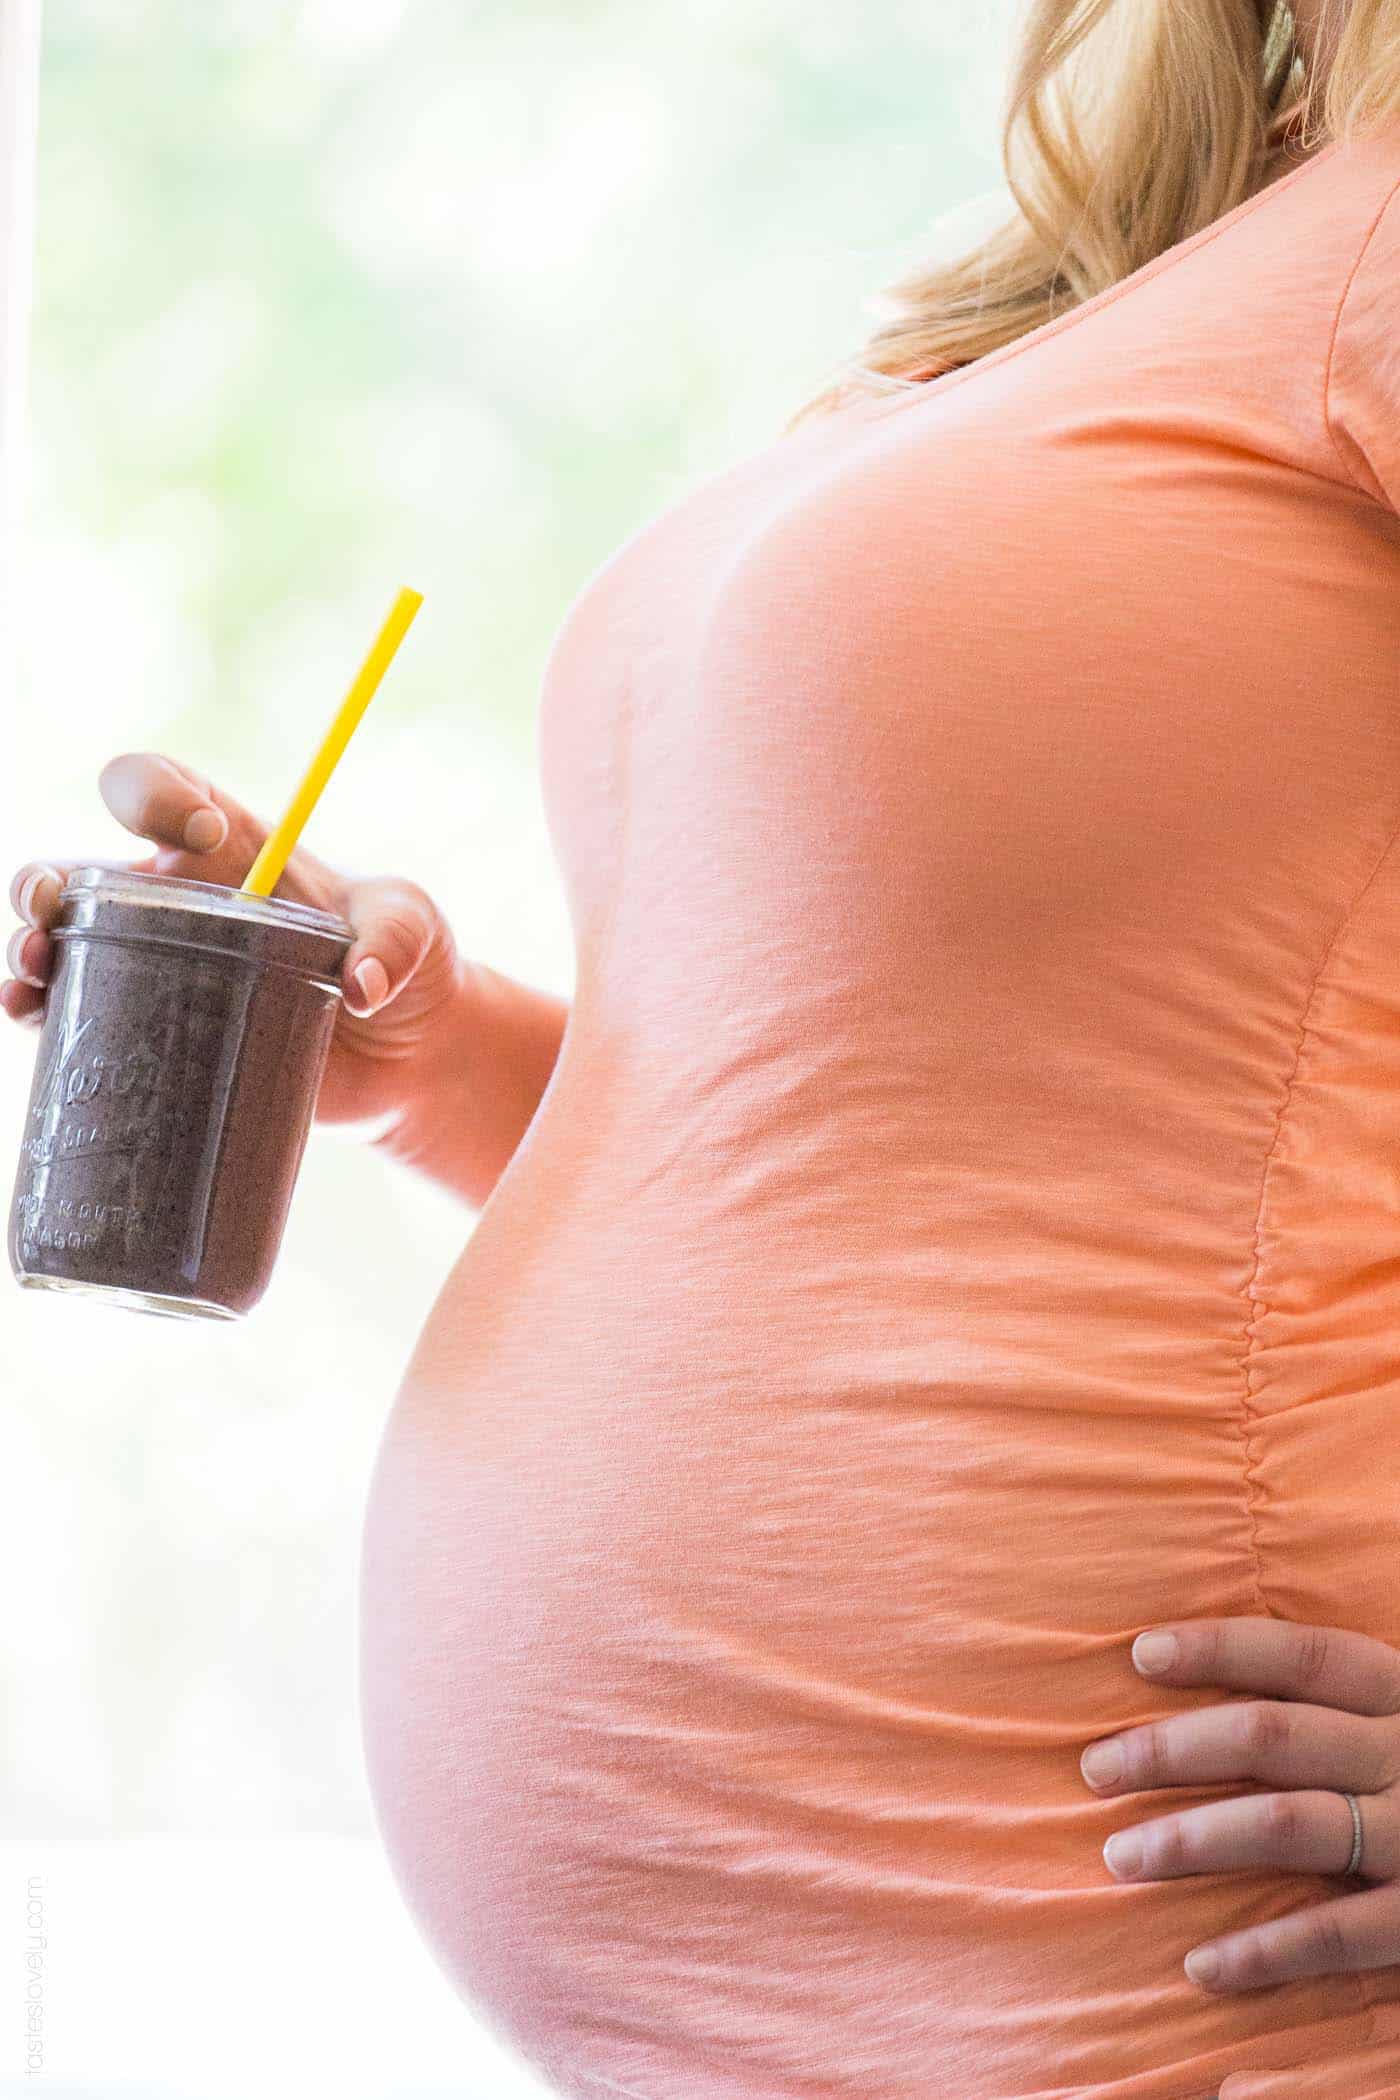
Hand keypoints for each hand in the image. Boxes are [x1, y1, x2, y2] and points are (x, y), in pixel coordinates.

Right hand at [1, 751, 464, 1129]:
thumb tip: (360, 985)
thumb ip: (393, 938)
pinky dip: (40, 1008)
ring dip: (31, 944)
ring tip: (32, 964)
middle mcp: (179, 902)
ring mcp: (159, 967)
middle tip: (51, 904)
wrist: (408, 1054)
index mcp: (232, 850)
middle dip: (50, 878)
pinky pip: (80, 1013)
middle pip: (84, 869)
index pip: (168, 791)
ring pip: (64, 941)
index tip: (203, 833)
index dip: (161, 795)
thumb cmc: (407, 966)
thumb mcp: (413, 931)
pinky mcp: (159, 1033)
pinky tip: (28, 1011)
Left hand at [1080, 1616, 1399, 1996]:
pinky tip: (1201, 1964)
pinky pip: (1340, 1933)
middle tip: (1093, 1767)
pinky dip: (1267, 1949)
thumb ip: (1334, 1707)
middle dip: (1173, 1750)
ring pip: (1290, 1827)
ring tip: (1119, 1856)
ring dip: (1193, 1841)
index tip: (1140, 1654)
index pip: (1305, 1658)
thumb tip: (1213, 1681)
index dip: (1221, 1648)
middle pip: (1274, 1738)